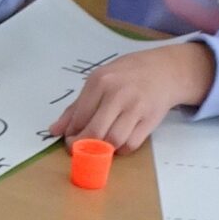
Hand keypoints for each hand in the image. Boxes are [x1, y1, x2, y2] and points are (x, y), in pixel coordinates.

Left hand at [50, 40, 214, 151]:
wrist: (165, 70)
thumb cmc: (127, 75)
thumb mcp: (99, 81)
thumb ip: (76, 107)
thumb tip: (54, 131)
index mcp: (100, 81)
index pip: (79, 118)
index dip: (72, 134)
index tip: (71, 138)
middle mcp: (117, 93)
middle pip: (95, 133)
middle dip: (84, 146)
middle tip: (82, 148)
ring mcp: (136, 107)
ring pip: (113, 141)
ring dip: (104, 149)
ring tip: (102, 143)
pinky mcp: (150, 119)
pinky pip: (131, 144)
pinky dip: (121, 149)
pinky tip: (118, 142)